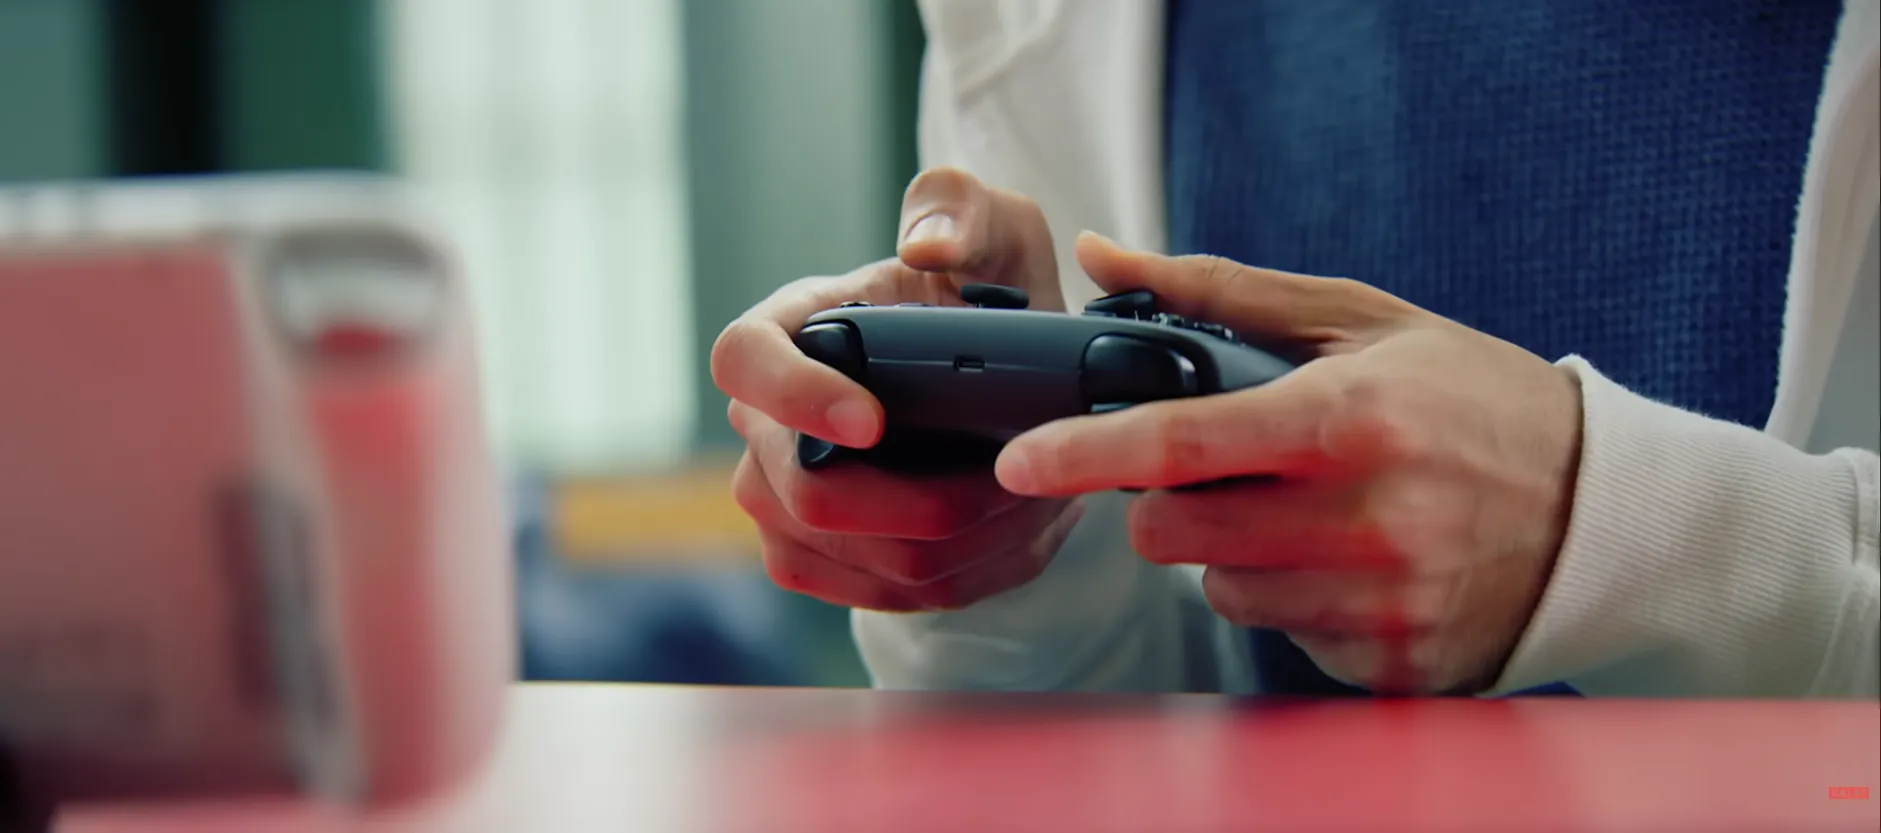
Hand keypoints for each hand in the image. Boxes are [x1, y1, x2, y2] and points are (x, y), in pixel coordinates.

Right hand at [713, 169, 1081, 610]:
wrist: (1002, 384)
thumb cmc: (985, 295)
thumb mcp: (994, 228)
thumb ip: (962, 209)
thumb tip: (926, 246)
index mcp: (788, 329)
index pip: (743, 360)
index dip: (795, 398)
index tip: (873, 421)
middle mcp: (763, 424)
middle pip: (808, 497)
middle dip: (931, 500)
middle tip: (1020, 473)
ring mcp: (782, 504)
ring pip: (869, 558)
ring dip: (971, 539)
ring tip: (1039, 495)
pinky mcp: (824, 565)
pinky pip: (894, 594)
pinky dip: (972, 570)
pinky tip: (1017, 529)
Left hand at [996, 233, 1583, 692]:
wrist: (1601, 511)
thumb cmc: (1474, 401)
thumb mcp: (1363, 323)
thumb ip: (1224, 292)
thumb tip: (1113, 257)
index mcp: (1348, 421)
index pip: (1178, 444)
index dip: (1083, 453)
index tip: (1023, 459)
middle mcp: (1361, 520)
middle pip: (1173, 535)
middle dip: (1172, 502)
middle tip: (1232, 468)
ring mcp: (1377, 602)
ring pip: (1220, 590)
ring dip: (1236, 551)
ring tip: (1315, 509)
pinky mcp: (1386, 663)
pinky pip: (1281, 634)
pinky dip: (1294, 596)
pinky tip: (1353, 558)